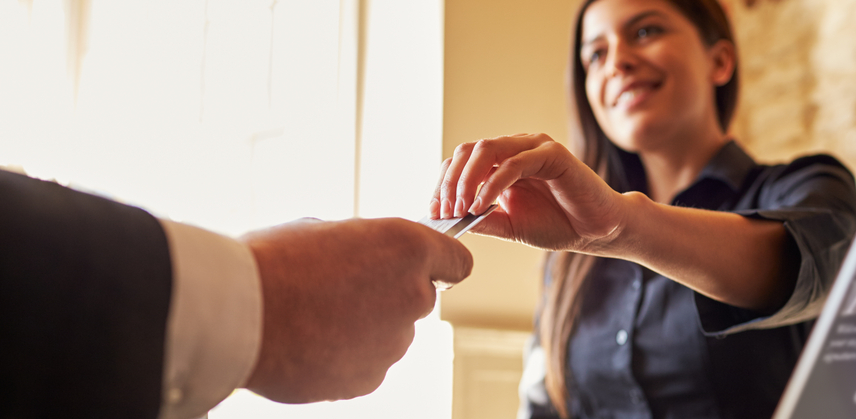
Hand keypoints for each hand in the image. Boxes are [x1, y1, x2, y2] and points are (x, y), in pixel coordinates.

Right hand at [240, 217, 472, 402]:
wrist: (239, 314)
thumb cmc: (275, 261)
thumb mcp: (325, 230)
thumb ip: (362, 247)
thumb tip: (362, 258)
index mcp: (407, 249)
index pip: (457, 262)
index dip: (440, 264)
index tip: (424, 267)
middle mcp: (412, 297)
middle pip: (418, 297)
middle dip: (389, 293)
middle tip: (342, 288)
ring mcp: (393, 343)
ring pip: (390, 332)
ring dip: (366, 326)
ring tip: (315, 316)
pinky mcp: (370, 379)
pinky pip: (367, 362)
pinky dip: (346, 355)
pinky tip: (310, 342)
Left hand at [429, 133, 625, 251]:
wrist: (597, 231)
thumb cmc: (557, 224)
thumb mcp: (509, 225)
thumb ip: (481, 219)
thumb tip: (448, 220)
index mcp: (502, 160)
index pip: (461, 161)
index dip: (443, 184)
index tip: (434, 212)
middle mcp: (515, 148)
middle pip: (467, 151)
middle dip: (449, 182)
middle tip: (444, 212)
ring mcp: (533, 147)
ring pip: (485, 150)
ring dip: (467, 180)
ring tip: (462, 209)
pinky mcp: (552, 154)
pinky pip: (513, 163)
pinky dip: (493, 184)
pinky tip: (483, 205)